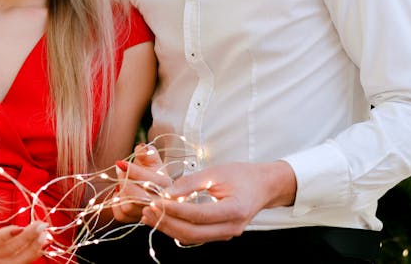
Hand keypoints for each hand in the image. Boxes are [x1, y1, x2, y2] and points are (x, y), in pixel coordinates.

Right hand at [0, 181, 48, 262]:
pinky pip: (16, 261)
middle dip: (25, 240)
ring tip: (45, 235)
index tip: (20, 227)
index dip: (4, 237)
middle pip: (6, 252)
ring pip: (14, 262)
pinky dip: (31, 254)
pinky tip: (43, 242)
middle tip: (40, 225)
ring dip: (31, 250)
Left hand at [112, 143, 172, 223]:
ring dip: (120, 192)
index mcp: (166, 185)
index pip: (149, 181)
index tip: (120, 163)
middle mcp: (160, 203)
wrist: (148, 183)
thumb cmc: (150, 169)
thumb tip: (141, 149)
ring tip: (121, 182)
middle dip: (124, 181)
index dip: (133, 171)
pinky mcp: (136, 220)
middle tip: (119, 169)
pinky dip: (115, 204)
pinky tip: (120, 194)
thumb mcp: (151, 157)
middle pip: (137, 197)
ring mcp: (148, 214)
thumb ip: (146, 151)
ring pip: (128, 207)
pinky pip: (120, 215)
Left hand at [140, 161, 295, 244]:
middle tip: (146, 211)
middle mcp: (231, 228)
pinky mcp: (219, 234)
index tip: (155, 201)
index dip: (175, 210)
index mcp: (234, 210)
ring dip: (169, 227)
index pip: (198, 214)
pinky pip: (196, 236)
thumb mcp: (217, 172)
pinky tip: (163, 218)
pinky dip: (177, 228)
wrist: (264, 186)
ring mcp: (226, 234)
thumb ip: (191, 182)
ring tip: (148, 215)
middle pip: (193, 232)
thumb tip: (166, 192)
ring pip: (192, 237)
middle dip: (167, 222)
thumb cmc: (242, 175)